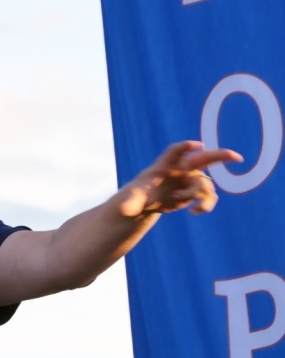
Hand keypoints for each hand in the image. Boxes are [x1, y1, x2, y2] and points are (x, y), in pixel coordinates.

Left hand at [119, 140, 242, 217]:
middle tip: (236, 157)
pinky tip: (193, 212)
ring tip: (196, 209)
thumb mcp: (130, 200)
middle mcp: (180, 168)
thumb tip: (120, 211)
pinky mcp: (194, 190)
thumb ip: (127, 204)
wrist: (146, 203)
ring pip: (205, 184)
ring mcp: (189, 178)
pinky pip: (206, 196)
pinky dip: (204, 205)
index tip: (195, 145)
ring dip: (203, 197)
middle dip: (220, 156)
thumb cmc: (136, 196)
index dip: (185, 148)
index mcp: (164, 165)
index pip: (174, 152)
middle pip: (202, 158)